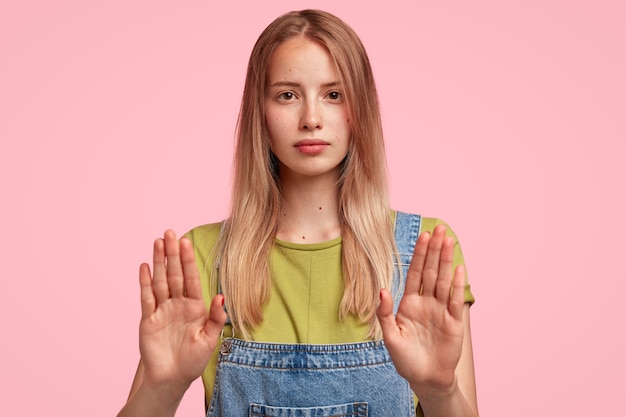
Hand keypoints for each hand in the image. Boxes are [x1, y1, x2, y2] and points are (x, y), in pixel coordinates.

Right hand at [138, 230, 226, 392]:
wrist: (172, 378)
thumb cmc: (193, 359)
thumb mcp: (210, 339)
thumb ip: (216, 317)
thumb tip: (222, 296)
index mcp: (195, 306)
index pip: (190, 278)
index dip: (188, 260)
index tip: (185, 242)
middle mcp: (178, 304)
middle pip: (174, 274)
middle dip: (172, 254)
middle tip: (169, 233)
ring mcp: (162, 310)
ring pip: (160, 281)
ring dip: (158, 262)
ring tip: (157, 242)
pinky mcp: (148, 319)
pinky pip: (146, 298)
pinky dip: (145, 282)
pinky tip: (144, 267)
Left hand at [376, 225, 465, 395]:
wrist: (425, 378)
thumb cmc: (405, 359)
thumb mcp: (390, 336)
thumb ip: (384, 313)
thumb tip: (382, 290)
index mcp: (410, 303)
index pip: (415, 273)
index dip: (419, 254)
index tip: (423, 236)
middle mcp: (427, 302)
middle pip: (430, 271)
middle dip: (434, 250)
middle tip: (439, 228)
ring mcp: (441, 310)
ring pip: (443, 281)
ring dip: (446, 261)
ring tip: (449, 240)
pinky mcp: (454, 322)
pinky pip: (455, 300)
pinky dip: (456, 285)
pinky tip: (458, 268)